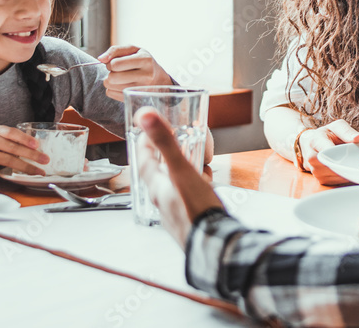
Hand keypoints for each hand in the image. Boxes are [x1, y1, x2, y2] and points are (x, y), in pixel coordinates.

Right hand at [0, 126, 48, 185]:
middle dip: (31, 155)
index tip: (37, 145)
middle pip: (13, 148)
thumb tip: (40, 147)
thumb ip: (17, 142)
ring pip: (6, 160)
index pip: (12, 133)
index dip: (25, 138)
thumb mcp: (3, 141)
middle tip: (45, 160)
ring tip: (37, 172)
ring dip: (24, 167)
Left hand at [98, 45, 173, 100]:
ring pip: (110, 86)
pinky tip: (121, 85)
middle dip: (110, 72)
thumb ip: (115, 50)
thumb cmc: (143, 61)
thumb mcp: (133, 50)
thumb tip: (100, 59)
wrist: (159, 78)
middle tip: (117, 71)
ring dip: (110, 80)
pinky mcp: (134, 98)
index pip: (116, 64)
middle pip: (112, 77)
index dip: (111, 62)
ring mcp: (141, 90)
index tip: (116, 62)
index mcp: (145, 60)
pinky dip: (112, 88)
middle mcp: (146, 76)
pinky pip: (111, 94)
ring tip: (120, 77)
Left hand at [138, 108, 223, 248]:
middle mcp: (163, 200)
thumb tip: (145, 116)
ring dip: (185, 173)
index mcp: (157, 187)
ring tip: (199, 166)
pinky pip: (188, 198)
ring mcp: (176, 212)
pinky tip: (206, 189)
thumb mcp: (181, 170)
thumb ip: (165, 142)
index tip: (149, 131)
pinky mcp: (189, 220)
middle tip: (179, 145)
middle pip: (160, 173)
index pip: (144, 161)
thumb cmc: (196, 209)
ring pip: (176, 186)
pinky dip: (196, 188)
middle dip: (169, 157)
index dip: (146, 144)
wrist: (214, 244)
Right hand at [298, 119, 358, 184]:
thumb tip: (358, 138)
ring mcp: (315, 170)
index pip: (328, 151)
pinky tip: (352, 171)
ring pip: (336, 176)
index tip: (355, 157)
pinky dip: (346, 177)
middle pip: (333, 166)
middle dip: (348, 165)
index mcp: (316, 141)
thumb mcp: (336, 127)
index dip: (342, 155)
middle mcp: (312, 157)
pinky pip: (337, 182)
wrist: (311, 144)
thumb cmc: (327, 135)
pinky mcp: (320, 180)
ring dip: (349, 173)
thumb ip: (346, 131)